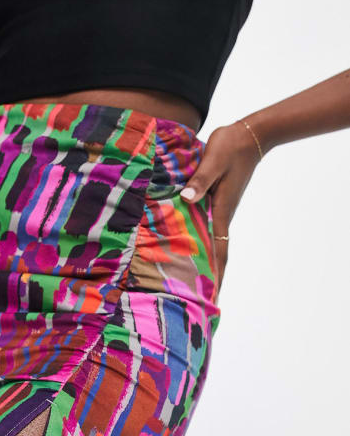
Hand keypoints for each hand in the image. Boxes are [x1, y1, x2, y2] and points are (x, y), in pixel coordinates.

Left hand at [179, 120, 262, 290]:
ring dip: (204, 262)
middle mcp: (221, 215)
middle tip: (200, 301)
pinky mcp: (215, 201)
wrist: (248, 134)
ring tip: (192, 283)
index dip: (217, 275)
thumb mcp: (213, 161)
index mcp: (221, 211)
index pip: (220, 251)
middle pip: (216, 254)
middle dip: (210, 278)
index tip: (215, 298)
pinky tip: (187, 246)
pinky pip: (205, 227)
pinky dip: (199, 242)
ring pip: (210, 242)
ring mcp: (219, 209)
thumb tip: (187, 200)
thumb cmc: (230, 146)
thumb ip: (199, 181)